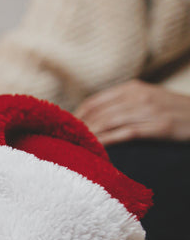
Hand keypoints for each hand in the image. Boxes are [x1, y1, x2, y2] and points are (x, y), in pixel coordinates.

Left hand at [74, 80, 189, 144]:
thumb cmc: (174, 111)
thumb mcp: (148, 99)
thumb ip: (123, 104)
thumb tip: (94, 118)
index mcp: (132, 88)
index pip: (94, 102)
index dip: (76, 117)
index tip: (65, 131)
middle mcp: (138, 96)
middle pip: (98, 114)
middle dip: (79, 129)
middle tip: (64, 143)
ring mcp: (149, 111)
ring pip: (108, 123)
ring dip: (89, 137)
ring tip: (75, 149)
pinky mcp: (159, 126)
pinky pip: (125, 134)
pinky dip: (108, 142)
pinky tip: (97, 151)